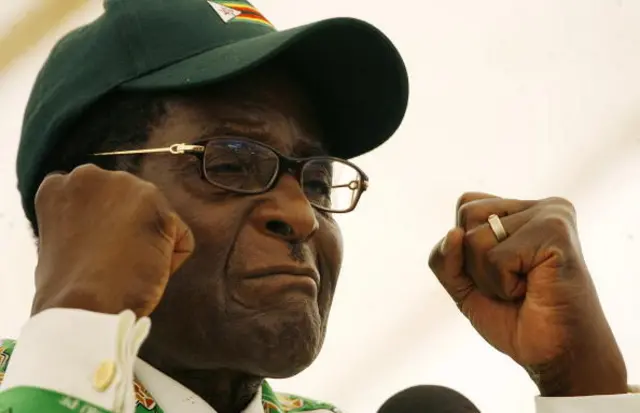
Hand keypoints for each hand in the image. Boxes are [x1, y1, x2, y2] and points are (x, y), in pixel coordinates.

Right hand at [32, 164, 193, 317]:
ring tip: (124, 269)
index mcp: (61, 187)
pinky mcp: (156, 203)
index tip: (97, 256)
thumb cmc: (69, 291)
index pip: (99, 203)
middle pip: (130, 206)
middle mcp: (90, 175)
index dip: (104, 234)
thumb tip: (109, 231)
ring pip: (156, 220)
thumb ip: (84, 225)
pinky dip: (171, 261)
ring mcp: (124, 185)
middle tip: (113, 265)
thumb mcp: (62, 244)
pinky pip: (179, 238)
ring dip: (150, 246)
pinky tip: (144, 273)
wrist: (81, 308)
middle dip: (130, 233)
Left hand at [429, 192, 626, 396]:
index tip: (500, 270)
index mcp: (521, 209)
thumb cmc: (513, 316)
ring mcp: (550, 215)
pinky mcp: (556, 232)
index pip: (466, 205)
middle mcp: (540, 206)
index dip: (466, 247)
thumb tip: (454, 233)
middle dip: (474, 262)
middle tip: (512, 282)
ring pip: (476, 238)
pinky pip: (496, 258)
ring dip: (489, 278)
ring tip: (523, 288)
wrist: (554, 355)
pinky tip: (533, 291)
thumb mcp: (463, 282)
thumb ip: (444, 256)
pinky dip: (504, 285)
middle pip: (466, 216)